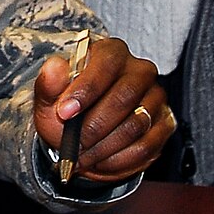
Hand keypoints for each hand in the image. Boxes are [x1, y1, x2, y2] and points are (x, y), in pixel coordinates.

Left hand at [32, 36, 171, 182]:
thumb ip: (49, 83)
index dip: (86, 90)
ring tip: (84, 155)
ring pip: (136, 124)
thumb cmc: (68, 108)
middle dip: (95, 125)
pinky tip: (101, 161)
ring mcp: (156, 97)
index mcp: (111, 53)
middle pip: (125, 97)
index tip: (65, 112)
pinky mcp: (165, 124)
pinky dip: (119, 160)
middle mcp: (139, 71)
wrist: (81, 133)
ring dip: (105, 146)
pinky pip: (147, 146)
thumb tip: (54, 68)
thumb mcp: (50, 98)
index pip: (106, 64)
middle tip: (74, 143)